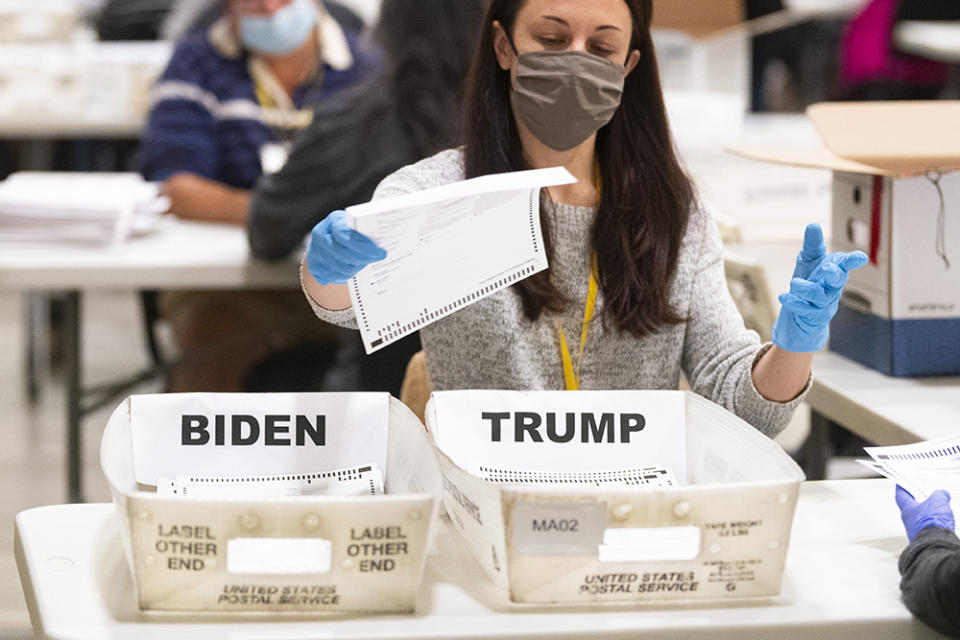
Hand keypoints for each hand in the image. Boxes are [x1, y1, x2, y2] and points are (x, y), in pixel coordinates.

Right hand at [305, 210, 385, 284]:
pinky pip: (332, 276)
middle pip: (342, 254)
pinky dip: (344, 275)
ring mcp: (314, 251)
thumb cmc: (351, 231)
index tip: (380, 253)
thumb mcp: (358, 224)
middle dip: (363, 259)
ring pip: (339, 268)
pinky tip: (353, 270)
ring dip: (355, 268)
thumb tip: (388, 240)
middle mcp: (320, 234)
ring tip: (365, 263)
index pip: (345, 235)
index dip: (364, 247)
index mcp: (334, 220)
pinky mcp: (314, 265)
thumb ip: (367, 231)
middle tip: (377, 259)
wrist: (331, 239)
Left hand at [771, 223, 866, 351]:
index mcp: (834, 270)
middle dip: (834, 273)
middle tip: (827, 267)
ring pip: (820, 296)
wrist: (803, 310)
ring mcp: (824, 302)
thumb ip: (812, 244)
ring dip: (807, 289)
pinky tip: (784, 296)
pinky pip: (806, 309)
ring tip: (794, 283)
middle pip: (838, 281)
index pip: (845, 264)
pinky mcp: (814, 315)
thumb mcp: (809, 259)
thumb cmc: (811, 280)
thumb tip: (813, 224)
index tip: (861, 257)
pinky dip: (795, 303)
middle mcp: (833, 287)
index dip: (852, 260)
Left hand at [896, 485, 954, 541]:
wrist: (937, 545)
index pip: (901, 496)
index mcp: (907, 510)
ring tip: (940, 513)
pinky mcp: (925, 541)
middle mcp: (909, 522)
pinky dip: (935, 527)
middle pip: (912, 509)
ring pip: (921, 521)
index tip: (900, 484)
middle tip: (926, 498)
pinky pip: (929, 531)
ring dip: (929, 516)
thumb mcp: (938, 502)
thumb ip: (939, 495)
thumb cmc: (932, 524)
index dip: (901, 489)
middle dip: (919, 503)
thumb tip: (942, 494)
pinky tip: (943, 526)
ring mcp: (916, 532)